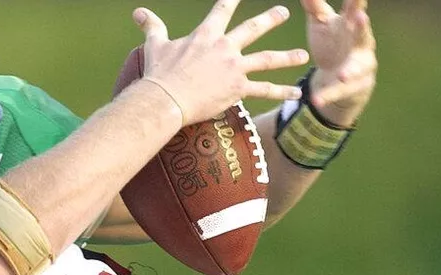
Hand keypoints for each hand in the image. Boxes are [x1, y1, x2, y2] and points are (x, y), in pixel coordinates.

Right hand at [134, 0, 309, 125]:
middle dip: (271, 19)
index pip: (224, 8)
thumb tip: (137, 12)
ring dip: (287, 57)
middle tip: (284, 12)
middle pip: (254, 28)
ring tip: (302, 55)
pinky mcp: (238, 89)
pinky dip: (281, 92)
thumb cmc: (159, 73)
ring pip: (267, 59)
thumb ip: (152, 26)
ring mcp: (234, 68)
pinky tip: (297, 94)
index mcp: (207, 34)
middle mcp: (225, 47)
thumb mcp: (155, 45)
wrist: (167, 99)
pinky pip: (264, 90)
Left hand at [300, 0, 377, 125]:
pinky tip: (316, 100)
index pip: (355, 8)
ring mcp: (359, 65)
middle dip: (363, 27)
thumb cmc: (331, 42)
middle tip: (361, 17)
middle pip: (363, 34)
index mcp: (351, 24)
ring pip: (357, 68)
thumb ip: (314, 6)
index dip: (357, 0)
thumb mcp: (322, 23)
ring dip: (350, 71)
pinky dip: (328, 95)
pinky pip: (339, 92)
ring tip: (342, 75)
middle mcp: (360, 43)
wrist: (339, 78)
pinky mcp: (353, 86)